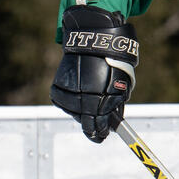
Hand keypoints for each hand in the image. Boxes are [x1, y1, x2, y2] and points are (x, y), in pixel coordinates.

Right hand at [50, 5, 138, 142]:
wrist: (93, 43)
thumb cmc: (113, 65)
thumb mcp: (121, 86)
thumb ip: (115, 105)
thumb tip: (112, 122)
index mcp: (100, 100)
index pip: (98, 124)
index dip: (101, 132)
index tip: (102, 135)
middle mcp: (82, 99)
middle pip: (85, 122)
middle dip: (92, 128)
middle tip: (96, 133)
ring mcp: (68, 93)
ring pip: (74, 113)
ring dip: (81, 113)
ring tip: (88, 104)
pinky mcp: (57, 87)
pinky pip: (62, 103)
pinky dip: (69, 103)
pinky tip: (77, 97)